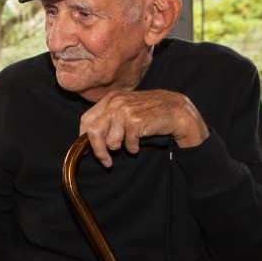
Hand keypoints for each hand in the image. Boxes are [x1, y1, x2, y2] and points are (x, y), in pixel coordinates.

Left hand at [80, 89, 209, 166]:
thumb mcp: (127, 109)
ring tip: (130, 144)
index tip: (87, 151)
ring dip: (120, 148)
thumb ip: (109, 119)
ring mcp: (125, 110)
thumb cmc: (151, 113)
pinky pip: (127, 144)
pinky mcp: (135, 120)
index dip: (84, 138)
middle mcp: (115, 102)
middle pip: (93, 131)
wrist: (177, 110)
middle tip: (106, 161)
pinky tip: (140, 142)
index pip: (86, 119)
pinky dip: (134, 148)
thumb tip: (89, 139)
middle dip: (98, 151)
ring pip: (110, 141)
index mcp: (110, 98)